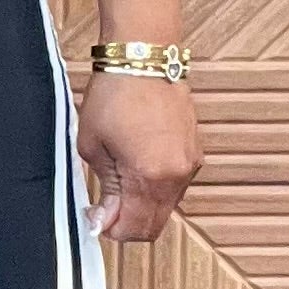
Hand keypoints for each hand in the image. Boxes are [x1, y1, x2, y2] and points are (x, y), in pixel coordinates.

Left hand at [76, 72, 201, 241]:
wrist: (144, 57)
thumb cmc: (115, 95)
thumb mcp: (93, 145)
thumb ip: (105, 188)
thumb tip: (107, 217)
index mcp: (150, 176)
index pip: (136, 230)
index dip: (113, 231)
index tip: (96, 219)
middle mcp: (177, 175)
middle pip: (155, 224)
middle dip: (128, 223)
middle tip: (105, 206)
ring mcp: (190, 163)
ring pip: (166, 206)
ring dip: (142, 206)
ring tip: (119, 181)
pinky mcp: (194, 151)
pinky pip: (175, 185)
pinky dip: (156, 188)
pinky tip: (137, 167)